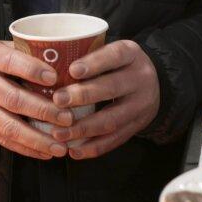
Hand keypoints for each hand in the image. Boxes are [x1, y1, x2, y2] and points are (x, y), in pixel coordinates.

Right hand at [0, 39, 63, 158]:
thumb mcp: (2, 46)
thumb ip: (26, 54)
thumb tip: (64, 66)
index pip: (9, 62)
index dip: (32, 70)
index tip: (55, 78)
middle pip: (12, 99)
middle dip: (43, 111)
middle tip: (67, 118)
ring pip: (8, 126)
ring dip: (37, 139)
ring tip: (61, 146)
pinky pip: (2, 139)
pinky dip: (26, 148)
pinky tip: (45, 152)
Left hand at [47, 40, 159, 159]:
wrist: (155, 82)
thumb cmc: (117, 63)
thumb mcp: (110, 51)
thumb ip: (87, 55)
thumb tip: (46, 64)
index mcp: (131, 54)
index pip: (115, 56)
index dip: (94, 63)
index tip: (72, 70)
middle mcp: (140, 79)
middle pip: (112, 88)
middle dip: (83, 96)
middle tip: (57, 101)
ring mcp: (141, 105)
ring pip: (112, 119)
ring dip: (83, 128)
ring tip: (59, 133)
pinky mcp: (138, 126)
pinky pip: (116, 139)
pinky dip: (94, 147)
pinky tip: (75, 150)